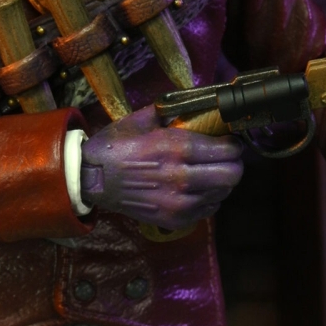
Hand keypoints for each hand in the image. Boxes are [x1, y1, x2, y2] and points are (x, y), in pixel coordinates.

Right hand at [80, 105, 244, 229]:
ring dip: (221, 182)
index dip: (233, 145)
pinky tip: (196, 190)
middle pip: (233, 175)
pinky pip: (208, 210)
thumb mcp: (143, 119)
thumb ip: (174, 112)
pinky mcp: (175, 219)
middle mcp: (182, 177)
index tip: (228, 143)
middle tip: (225, 159)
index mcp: (178, 148)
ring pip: (223, 194)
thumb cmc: (116, 146)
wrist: (91, 179)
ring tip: (208, 174)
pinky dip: (208, 199)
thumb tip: (199, 105)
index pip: (228, 151)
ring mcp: (179, 202)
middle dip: (234, 164)